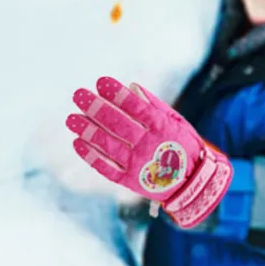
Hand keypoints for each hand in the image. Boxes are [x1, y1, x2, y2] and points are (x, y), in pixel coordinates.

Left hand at [65, 77, 232, 228]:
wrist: (193, 183)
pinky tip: (77, 142)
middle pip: (118, 124)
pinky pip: (106, 168)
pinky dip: (91, 156)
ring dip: (88, 131)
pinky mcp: (129, 180)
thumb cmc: (182, 145)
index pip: (136, 107)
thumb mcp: (176, 121)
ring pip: (108, 145)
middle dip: (96, 108)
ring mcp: (138, 164)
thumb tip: (131, 87)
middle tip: (78, 95)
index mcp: (161, 127)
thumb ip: (154, 105)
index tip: (100, 82)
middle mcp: (148, 145)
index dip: (117, 94)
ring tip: (71, 119)